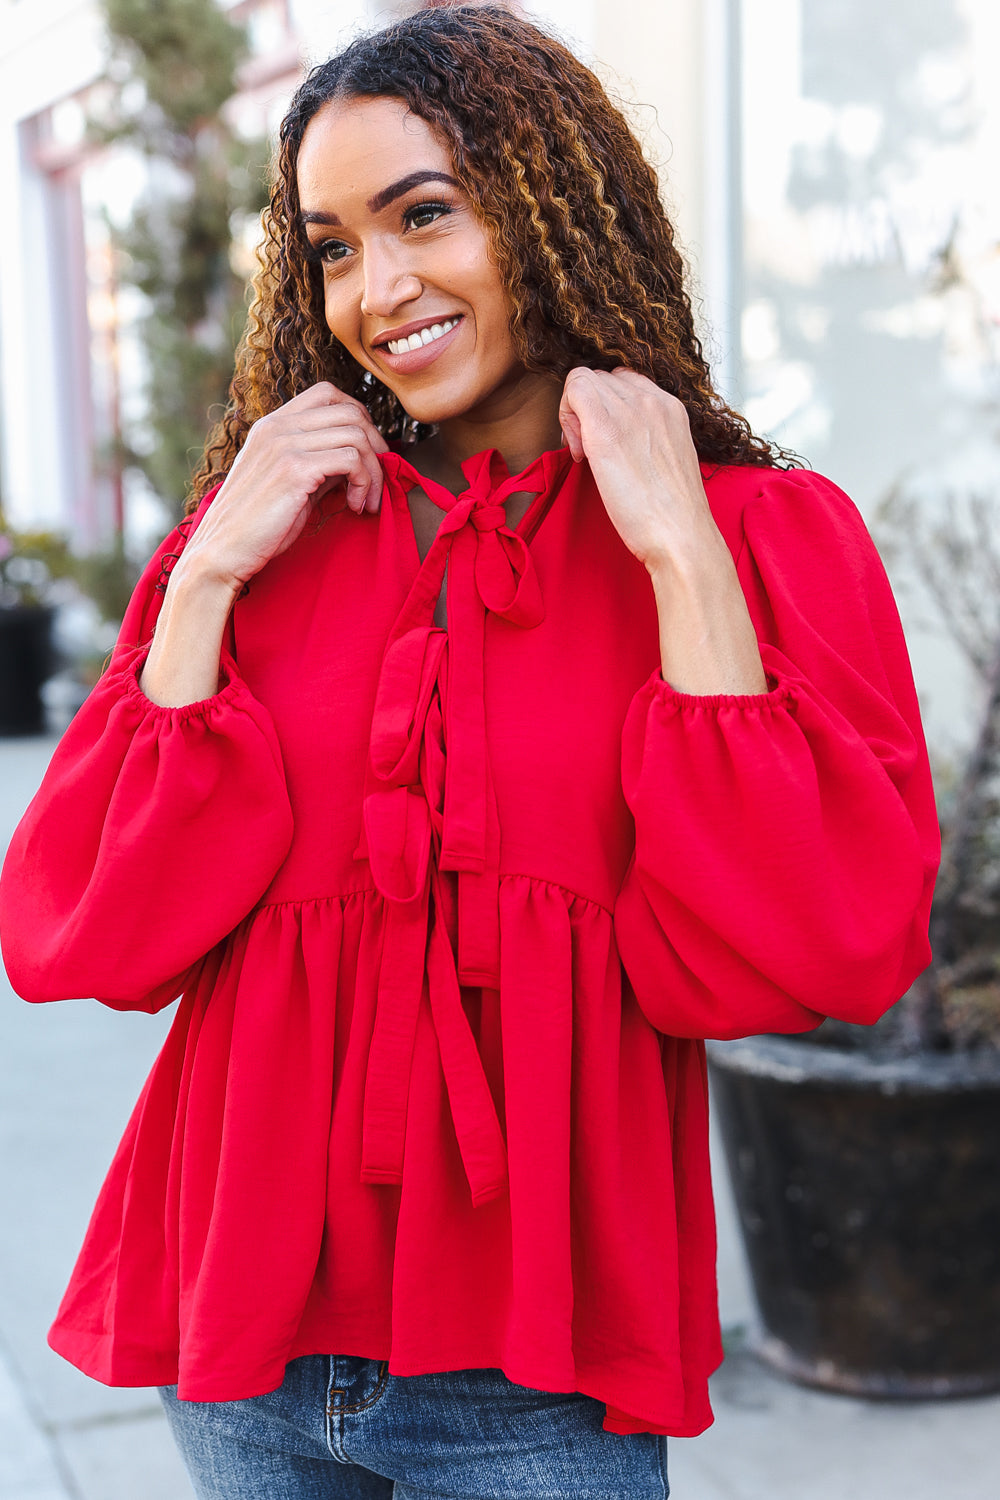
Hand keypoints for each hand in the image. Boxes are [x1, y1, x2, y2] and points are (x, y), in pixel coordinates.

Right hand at [176, 382, 389, 593]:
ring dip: (374, 471)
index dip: (359, 418)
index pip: (328, 393)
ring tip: (367, 501)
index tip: (367, 454)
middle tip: (377, 481)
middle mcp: (277, 427)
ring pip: (356, 435)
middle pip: (350, 411)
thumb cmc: (256, 525)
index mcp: (272, 425)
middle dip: (376, 446)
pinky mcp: (294, 470)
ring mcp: (284, 445)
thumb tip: (359, 457)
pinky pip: (351, 460)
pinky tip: (356, 506)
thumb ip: (319, 462)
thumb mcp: (290, 482)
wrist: (222, 552)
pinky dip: (365, 483)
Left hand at [560, 367, 766, 693]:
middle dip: (588, 410)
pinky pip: (574, 387)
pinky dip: (566, 416)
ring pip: (584, 379)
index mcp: (671, 407)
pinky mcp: (606, 427)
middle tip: (589, 452)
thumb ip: (648, 440)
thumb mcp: (667, 462)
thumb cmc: (671, 515)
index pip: (626, 380)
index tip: (606, 445)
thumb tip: (618, 440)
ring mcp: (630, 409)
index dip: (608, 408)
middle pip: (602, 378)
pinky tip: (580, 454)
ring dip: (576, 414)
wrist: (680, 535)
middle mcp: (653, 399)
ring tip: (586, 455)